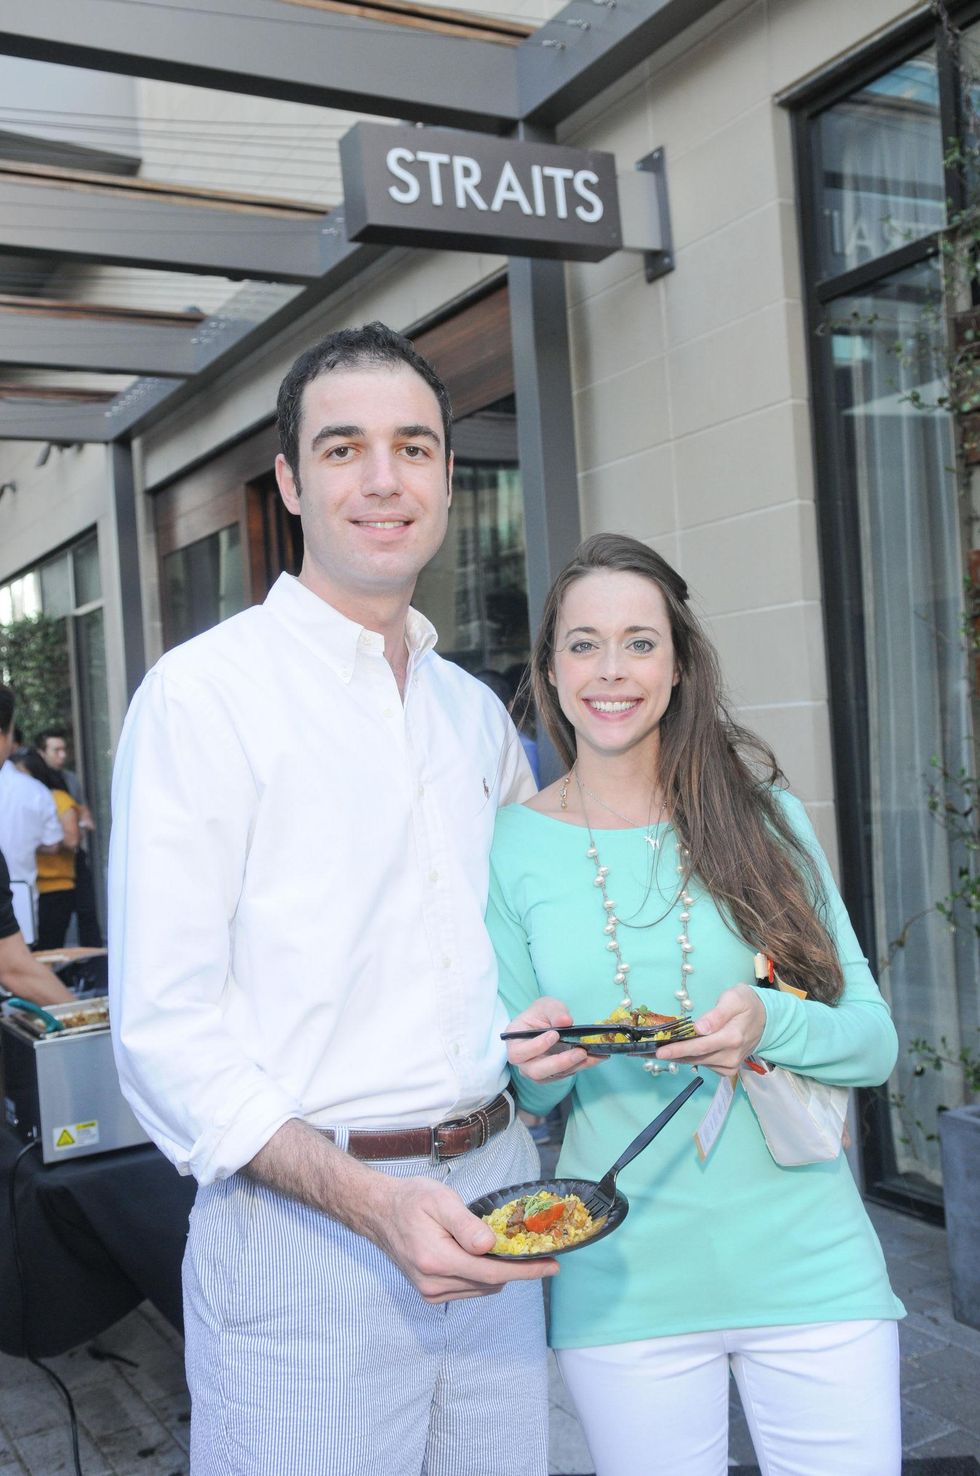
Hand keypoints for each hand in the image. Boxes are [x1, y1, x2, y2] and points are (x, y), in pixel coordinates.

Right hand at [366, 1175, 557, 1303]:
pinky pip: (468, 1289)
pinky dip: (482, 1275)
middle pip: (490, 1283)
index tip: (552, 1265)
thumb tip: (491, 1245)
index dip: (526, 1271)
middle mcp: (433, 1283)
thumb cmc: (410, 1200)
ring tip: (503, 1247)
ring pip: (481, 1289)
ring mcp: (430, 1292)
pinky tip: (481, 1256)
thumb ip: (466, 1225)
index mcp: (436, 1260)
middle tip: (532, 1248)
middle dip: (515, 1268)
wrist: (379, 1212)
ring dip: (497, 1272)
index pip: (492, 1273)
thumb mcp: (440, 1200)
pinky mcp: (429, 1293)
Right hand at [505, 996, 605, 1083]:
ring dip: (574, 1066)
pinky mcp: (551, 1075)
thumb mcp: (547, 1005)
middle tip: (580, 1052)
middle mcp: (522, 1060)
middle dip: (560, 1063)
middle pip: (535, 1071)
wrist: (548, 1023)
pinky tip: (596, 1057)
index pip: (519, 1052)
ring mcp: (536, 1070)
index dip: (536, 1047)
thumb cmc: (542, 1013)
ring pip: (552, 1076)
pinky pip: (565, 1075)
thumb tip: (565, 1021)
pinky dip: (582, 1066)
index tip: (555, 1035)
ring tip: (593, 1054)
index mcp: (514, 1041)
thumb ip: (555, 1011)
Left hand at [655, 983, 765, 1074]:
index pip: (700, 1046)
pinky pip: (705, 1064)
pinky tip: (681, 1050)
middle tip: (649, 1052)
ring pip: (698, 1062)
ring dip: (679, 1057)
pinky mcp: (728, 1068)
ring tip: (659, 1050)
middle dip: (673, 1054)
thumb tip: (700, 1028)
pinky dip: (691, 1058)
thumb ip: (718, 1014)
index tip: (660, 1051)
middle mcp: (731, 1055)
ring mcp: (730, 1064)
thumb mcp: (734, 999)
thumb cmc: (746, 1004)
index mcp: (732, 1037)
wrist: (765, 1019)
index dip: (679, 1049)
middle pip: (696, 1057)